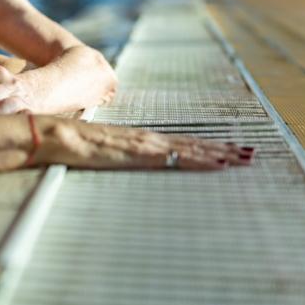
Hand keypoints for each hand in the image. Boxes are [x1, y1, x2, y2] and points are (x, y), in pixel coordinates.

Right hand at [55, 122, 253, 170]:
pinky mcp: (139, 154)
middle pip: (192, 144)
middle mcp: (146, 140)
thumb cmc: (67, 146)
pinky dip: (200, 160)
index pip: (179, 144)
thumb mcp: (93, 156)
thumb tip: (113, 167)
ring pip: (191, 149)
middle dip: (224, 149)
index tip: (228, 151)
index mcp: (137, 142)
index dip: (205, 147)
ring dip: (221, 154)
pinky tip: (219, 164)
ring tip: (246, 159)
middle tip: (252, 154)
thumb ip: (108, 160)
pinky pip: (177, 158)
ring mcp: (144, 146)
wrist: (52, 137)